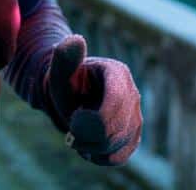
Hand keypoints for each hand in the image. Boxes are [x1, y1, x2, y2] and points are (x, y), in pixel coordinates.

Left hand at [45, 34, 141, 165]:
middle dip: (88, 136)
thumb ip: (65, 56)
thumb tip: (76, 39)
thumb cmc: (65, 82)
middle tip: (71, 130)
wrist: (70, 98)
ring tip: (78, 135)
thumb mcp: (60, 69)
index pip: (115, 104)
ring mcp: (136, 116)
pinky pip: (120, 156)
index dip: (92, 120)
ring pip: (118, 145)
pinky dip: (99, 157)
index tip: (74, 121)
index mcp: (117, 74)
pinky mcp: (133, 135)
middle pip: (115, 129)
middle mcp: (132, 94)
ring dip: (91, 147)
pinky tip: (89, 145)